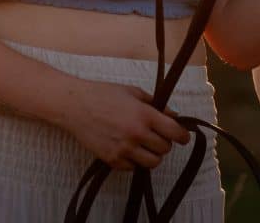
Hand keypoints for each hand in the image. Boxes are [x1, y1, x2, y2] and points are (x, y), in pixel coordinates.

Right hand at [64, 78, 189, 170]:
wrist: (76, 105)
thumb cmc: (104, 94)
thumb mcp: (133, 92)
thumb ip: (155, 104)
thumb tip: (173, 116)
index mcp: (144, 115)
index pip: (174, 132)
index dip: (182, 136)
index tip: (183, 137)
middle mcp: (136, 134)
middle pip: (165, 149)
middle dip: (165, 142)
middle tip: (158, 135)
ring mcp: (124, 149)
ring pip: (152, 163)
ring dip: (152, 154)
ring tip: (145, 145)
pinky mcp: (112, 160)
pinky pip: (133, 168)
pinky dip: (135, 161)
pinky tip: (129, 148)